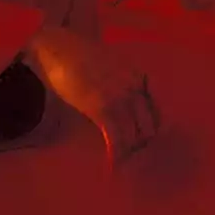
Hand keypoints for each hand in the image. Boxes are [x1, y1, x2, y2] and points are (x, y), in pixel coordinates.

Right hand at [24, 26, 159, 164]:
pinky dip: (115, 156)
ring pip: (134, 136)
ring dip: (129, 153)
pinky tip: (112, 167)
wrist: (57, 47)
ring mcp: (120, 99)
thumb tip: (122, 104)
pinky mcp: (102, 110)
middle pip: (150, 126)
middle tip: (133, 156)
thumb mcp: (111, 65)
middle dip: (143, 144)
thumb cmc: (78, 55)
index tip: (146, 141)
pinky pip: (115, 139)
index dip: (153, 128)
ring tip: (122, 164)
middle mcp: (135, 88)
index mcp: (140, 76)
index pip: (157, 110)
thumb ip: (122, 81)